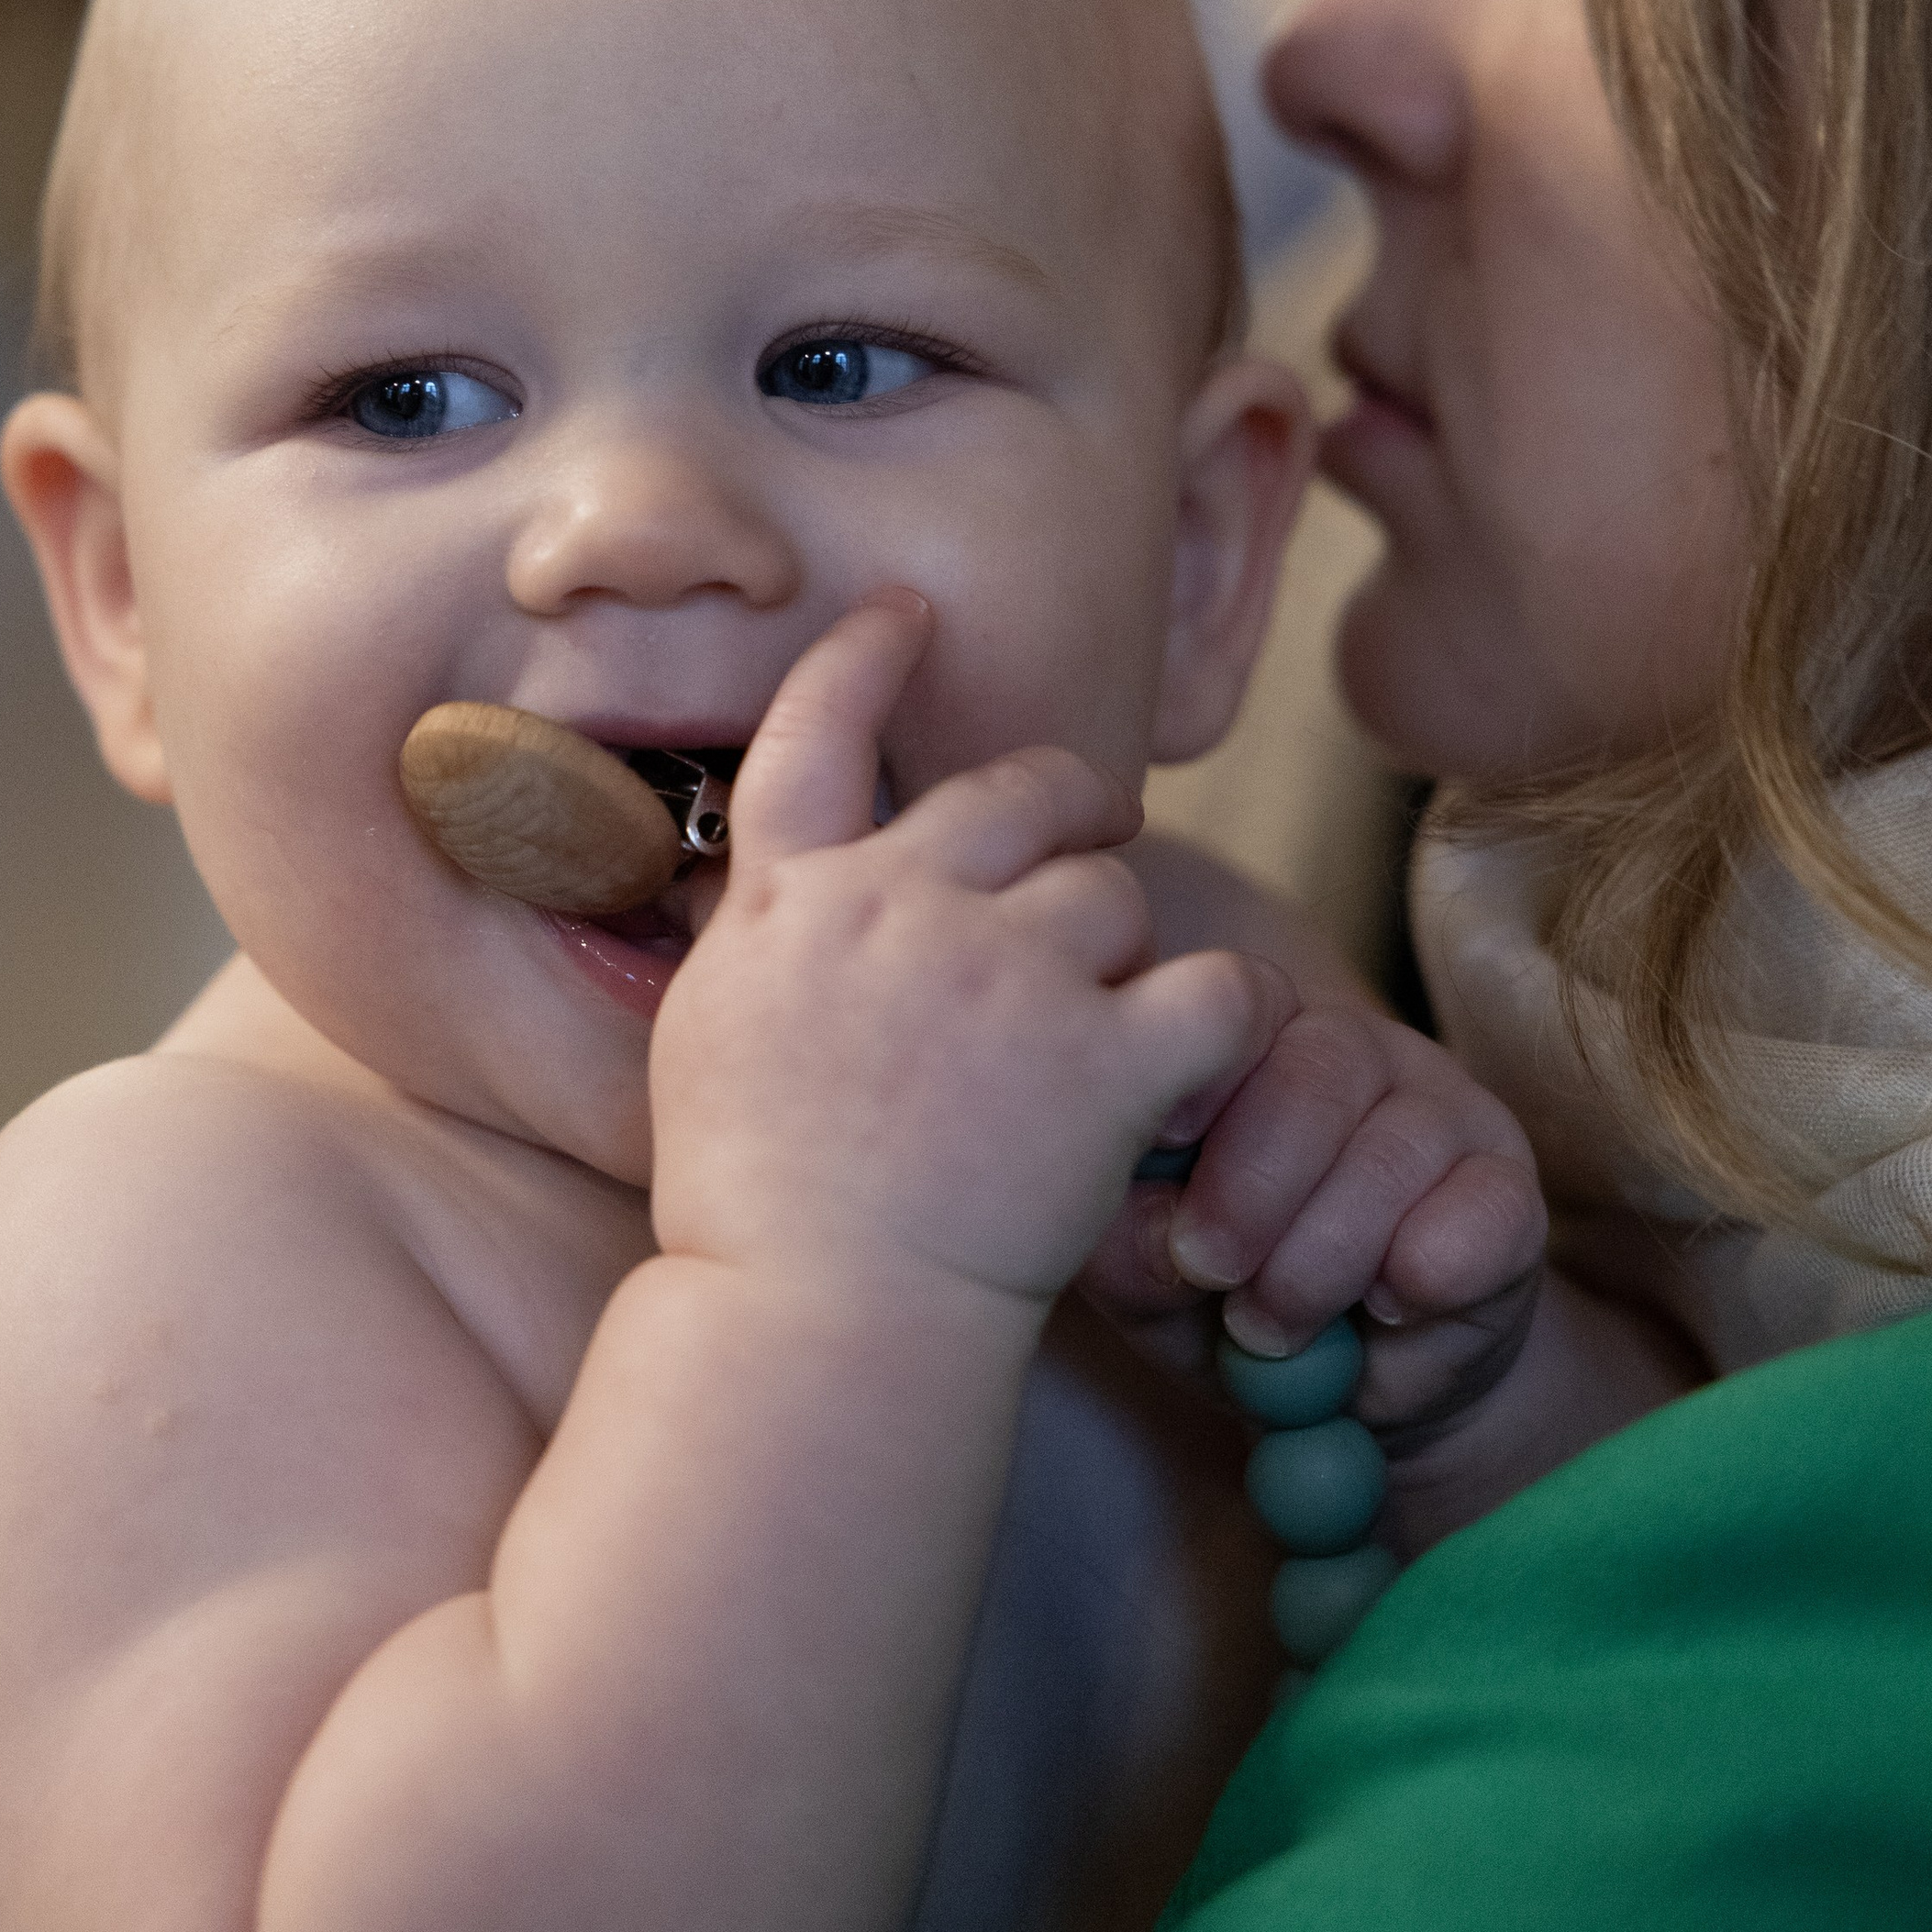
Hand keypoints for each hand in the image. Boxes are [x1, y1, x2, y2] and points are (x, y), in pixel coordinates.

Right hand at [649, 595, 1290, 1322]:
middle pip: (1018, 793)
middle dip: (1069, 805)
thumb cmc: (750, 1205)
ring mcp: (1005, 974)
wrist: (816, 1318)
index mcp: (791, 901)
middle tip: (1097, 833)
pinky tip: (1195, 1064)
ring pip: (1116, 893)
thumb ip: (762, 939)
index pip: (818, 731)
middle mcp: (900, 906)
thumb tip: (784, 888)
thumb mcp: (710, 1035)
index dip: (866, 658)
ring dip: (1122, 947)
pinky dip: (1221, 1023)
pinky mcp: (1102, 1060)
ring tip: (1105, 1024)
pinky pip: (1214, 991)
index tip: (906, 613)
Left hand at [1080, 987, 1546, 1443]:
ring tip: (1274, 1327)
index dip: (1198, 1077)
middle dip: (1255, 1182)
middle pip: (1319, 1067)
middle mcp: (1353, 1056)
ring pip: (1396, 1144)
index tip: (1162, 1150)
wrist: (1357, 1391)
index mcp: (1255, 1047)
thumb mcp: (1156, 1286)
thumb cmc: (1231, 1308)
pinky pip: (1483, 1209)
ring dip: (1325, 1251)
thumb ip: (1130, 1245)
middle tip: (1212, 1272)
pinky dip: (1427, 1268)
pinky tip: (1385, 1311)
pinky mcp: (1510, 1190)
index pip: (1236, 1015)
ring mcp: (1443, 1112)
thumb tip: (1149, 1223)